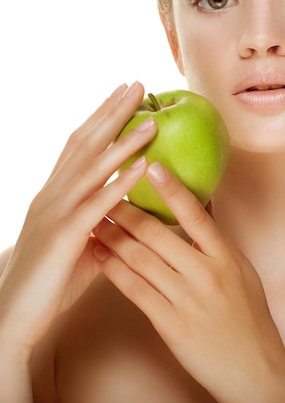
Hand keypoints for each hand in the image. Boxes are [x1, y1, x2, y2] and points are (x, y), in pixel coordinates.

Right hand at [0, 82, 155, 358]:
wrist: (12, 317)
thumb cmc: (47, 281)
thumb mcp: (77, 243)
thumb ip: (99, 224)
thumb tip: (125, 217)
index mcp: (55, 194)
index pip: (79, 144)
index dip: (101, 117)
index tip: (122, 95)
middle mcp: (53, 194)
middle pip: (86, 143)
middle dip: (113, 112)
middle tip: (138, 85)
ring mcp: (57, 213)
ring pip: (94, 167)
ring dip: (125, 142)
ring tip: (153, 122)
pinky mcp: (65, 236)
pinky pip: (98, 204)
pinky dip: (122, 183)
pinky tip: (143, 167)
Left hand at [92, 163, 284, 402]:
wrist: (255, 369)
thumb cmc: (250, 319)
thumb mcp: (243, 273)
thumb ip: (219, 245)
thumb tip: (202, 212)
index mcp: (226, 257)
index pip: (196, 215)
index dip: (172, 189)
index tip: (152, 165)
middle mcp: (206, 273)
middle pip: (158, 235)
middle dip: (127, 211)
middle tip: (105, 192)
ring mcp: (187, 299)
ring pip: (141, 259)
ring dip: (114, 237)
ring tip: (94, 220)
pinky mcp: (170, 324)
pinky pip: (136, 290)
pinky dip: (115, 271)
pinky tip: (101, 256)